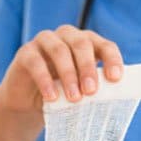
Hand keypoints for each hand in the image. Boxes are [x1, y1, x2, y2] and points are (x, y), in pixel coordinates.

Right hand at [0, 25, 124, 117]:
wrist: (29, 104)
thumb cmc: (62, 95)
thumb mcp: (81, 91)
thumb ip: (94, 89)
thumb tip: (114, 99)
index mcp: (87, 43)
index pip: (104, 46)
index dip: (112, 59)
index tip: (115, 79)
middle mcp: (67, 36)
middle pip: (81, 44)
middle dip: (88, 68)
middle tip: (91, 91)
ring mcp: (44, 41)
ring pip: (59, 50)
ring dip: (69, 74)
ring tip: (74, 98)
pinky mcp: (25, 52)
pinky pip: (36, 62)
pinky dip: (45, 80)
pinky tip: (51, 97)